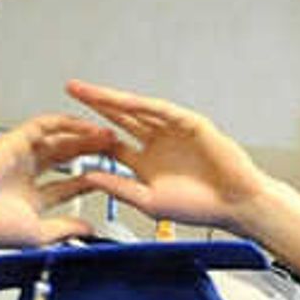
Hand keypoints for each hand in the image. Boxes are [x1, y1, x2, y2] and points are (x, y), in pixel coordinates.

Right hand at [0, 110, 121, 259]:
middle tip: (116, 150)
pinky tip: (87, 127)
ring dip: (84, 136)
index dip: (91, 181)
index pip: (68, 185)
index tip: (112, 179)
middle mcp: (25, 174)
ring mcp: (20, 156)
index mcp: (30, 197)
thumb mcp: (38, 233)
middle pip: (66, 158)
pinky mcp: (14, 140)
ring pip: (59, 139)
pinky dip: (67, 124)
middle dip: (92, 153)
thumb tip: (87, 230)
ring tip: (109, 136)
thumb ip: (64, 228)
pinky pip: (44, 125)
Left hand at [63, 81, 299, 270]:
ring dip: (111, 99)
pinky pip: (161, 111)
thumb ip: (117, 187)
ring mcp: (173, 132)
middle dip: (95, 105)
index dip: (88, 136)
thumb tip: (87, 176)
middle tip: (71, 90)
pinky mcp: (190, 124)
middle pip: (120, 119)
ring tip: (86, 90)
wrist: (237, 205)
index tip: (63, 130)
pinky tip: (120, 101)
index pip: (111, 144)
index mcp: (146, 164)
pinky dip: (140, 105)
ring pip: (136, 110)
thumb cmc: (201, 208)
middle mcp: (157, 144)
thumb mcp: (148, 201)